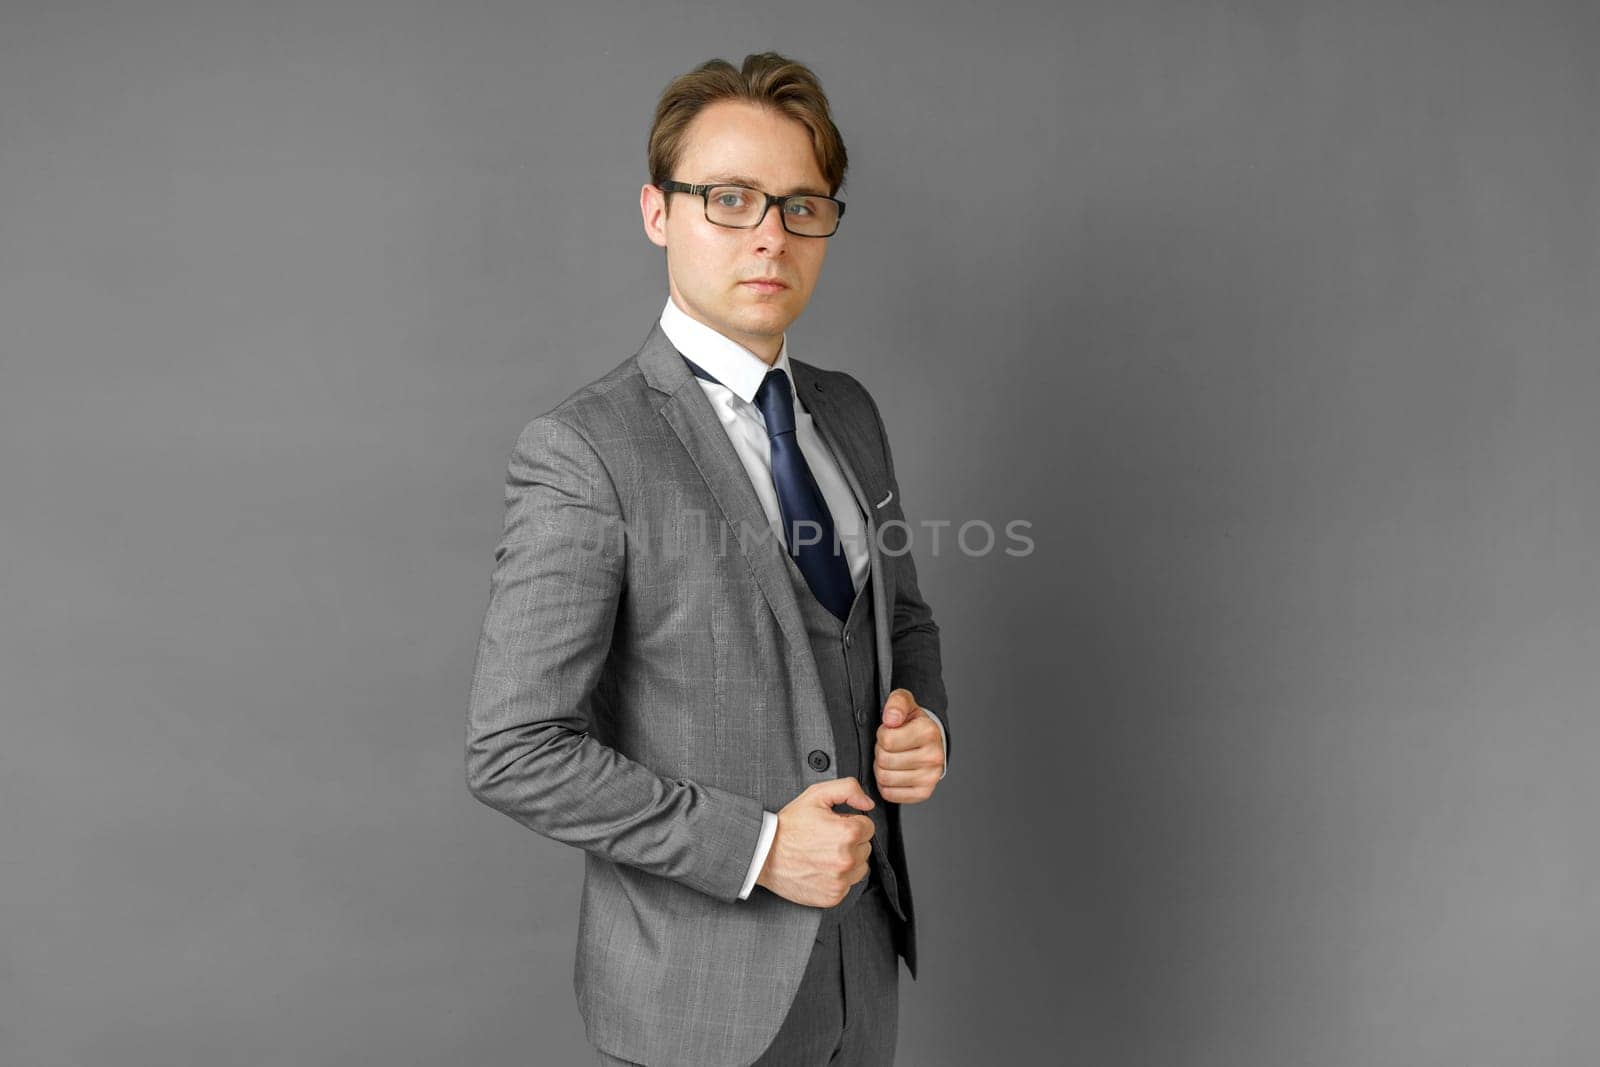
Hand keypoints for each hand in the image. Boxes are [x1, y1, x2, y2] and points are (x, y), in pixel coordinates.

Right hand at [756, 777, 875, 906]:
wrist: (764, 853)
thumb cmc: (788, 827)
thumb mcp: (816, 795)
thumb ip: (848, 789)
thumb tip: (868, 804)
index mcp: (847, 832)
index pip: (868, 827)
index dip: (850, 823)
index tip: (834, 826)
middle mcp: (847, 859)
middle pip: (865, 847)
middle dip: (850, 842)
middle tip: (826, 839)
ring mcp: (840, 880)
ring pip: (860, 867)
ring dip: (847, 861)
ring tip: (823, 855)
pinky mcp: (833, 896)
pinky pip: (848, 885)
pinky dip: (837, 879)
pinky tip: (820, 869)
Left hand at [873, 688, 944, 803]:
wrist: (932, 741)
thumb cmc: (914, 723)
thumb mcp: (905, 703)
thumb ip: (896, 703)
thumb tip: (891, 718)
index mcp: (929, 732)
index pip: (887, 740)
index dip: (882, 735)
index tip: (891, 732)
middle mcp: (933, 756)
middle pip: (884, 761)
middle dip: (881, 752)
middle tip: (891, 747)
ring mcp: (930, 777)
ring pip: (885, 779)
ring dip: (882, 769)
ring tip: (893, 759)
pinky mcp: (924, 792)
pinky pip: (890, 794)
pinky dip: (886, 785)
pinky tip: (895, 773)